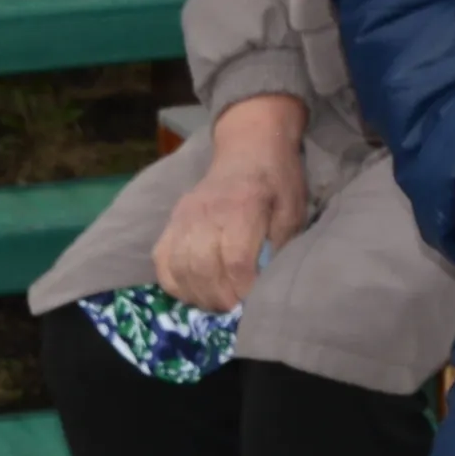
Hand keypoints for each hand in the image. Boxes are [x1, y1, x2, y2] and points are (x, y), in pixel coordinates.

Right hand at [152, 96, 316, 307]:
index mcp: (243, 207)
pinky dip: (174, 282)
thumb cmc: (277, 180)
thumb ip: (281, 246)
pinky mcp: (172, 220)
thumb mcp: (292, 209)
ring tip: (216, 303)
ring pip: (179, 268)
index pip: (235, 261)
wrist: (249, 146)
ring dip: (197, 295)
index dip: (243, 290)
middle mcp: (207, 212)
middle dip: (220, 299)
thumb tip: (268, 285)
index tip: (252, 302)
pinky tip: (193, 291)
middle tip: (234, 309)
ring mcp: (185, 216)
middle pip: (203, 269)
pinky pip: (162, 260)